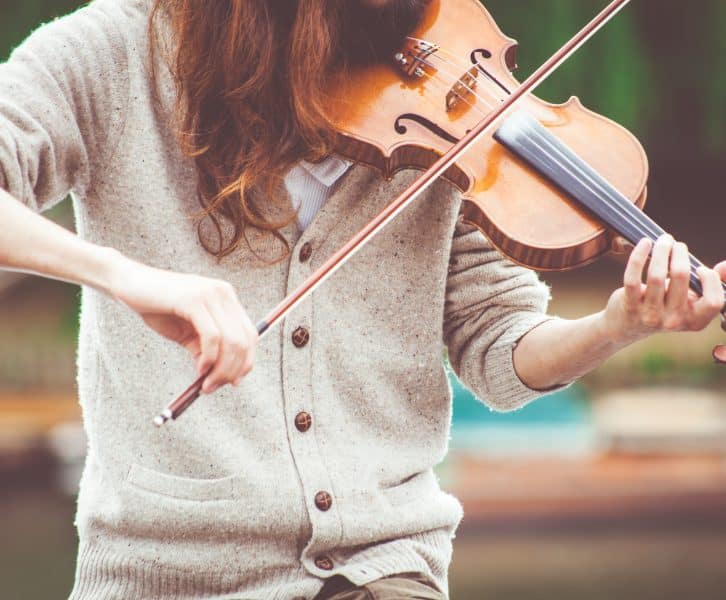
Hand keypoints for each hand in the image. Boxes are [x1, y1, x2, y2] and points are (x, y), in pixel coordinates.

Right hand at [107, 254, 257, 393]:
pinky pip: (213, 336)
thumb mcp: (187, 332)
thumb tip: (221, 376)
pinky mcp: (195, 300)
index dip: (246, 362)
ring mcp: (211, 294)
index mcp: (226, 299)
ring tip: (205, 383)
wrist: (128, 283)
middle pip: (244, 340)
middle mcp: (224, 293)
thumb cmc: (157, 307)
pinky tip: (199, 368)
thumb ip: (206, 349)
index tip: (232, 383)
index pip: (250, 335)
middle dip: (232, 371)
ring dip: (221, 369)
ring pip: (232, 341)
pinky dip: (209, 358)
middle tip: (213, 387)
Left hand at [602, 235, 724, 343]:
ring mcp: (650, 315)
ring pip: (656, 275)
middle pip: (681, 277)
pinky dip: (638, 257)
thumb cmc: (664, 306)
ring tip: (663, 240)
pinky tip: (644, 243)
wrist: (626, 326)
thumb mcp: (688, 302)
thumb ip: (706, 286)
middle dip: (680, 253)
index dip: (710, 280)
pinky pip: (633, 278)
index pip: (714, 301)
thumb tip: (723, 267)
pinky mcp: (630, 306)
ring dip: (661, 250)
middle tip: (677, 245)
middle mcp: (673, 320)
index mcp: (694, 321)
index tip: (699, 268)